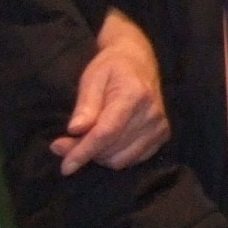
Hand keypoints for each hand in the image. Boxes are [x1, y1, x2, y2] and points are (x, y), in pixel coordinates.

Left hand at [54, 8, 169, 174]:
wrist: (139, 61)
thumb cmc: (111, 67)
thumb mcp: (91, 78)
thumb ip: (85, 105)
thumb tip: (75, 131)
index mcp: (134, 95)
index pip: (106, 132)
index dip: (84, 152)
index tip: (65, 166)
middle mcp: (152, 114)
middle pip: (112, 149)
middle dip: (85, 152)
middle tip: (64, 143)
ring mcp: (160, 126)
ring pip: (121, 159)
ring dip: (99, 156)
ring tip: (86, 140)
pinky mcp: (162, 135)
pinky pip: (133, 160)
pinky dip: (114, 157)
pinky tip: (105, 143)